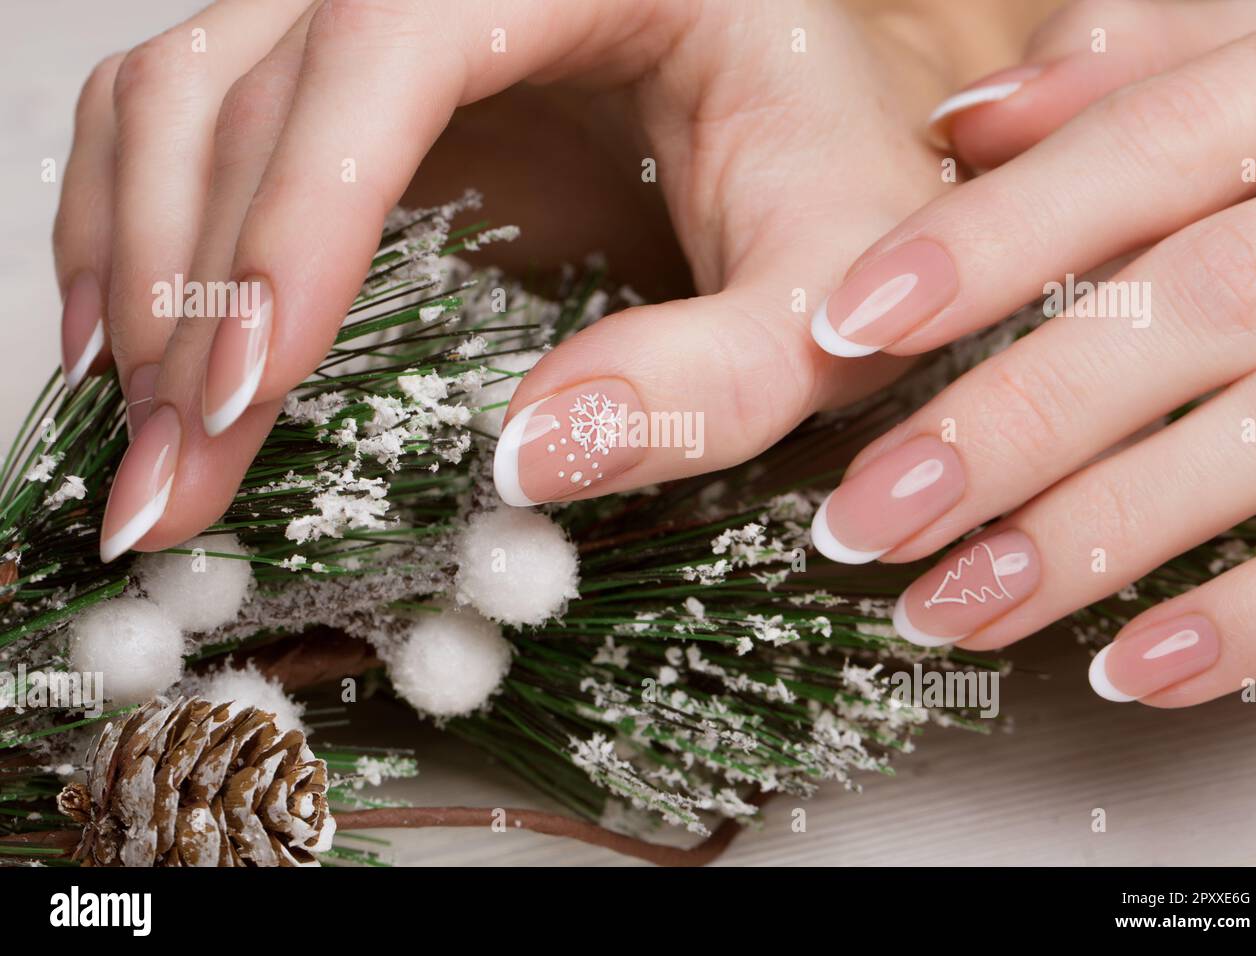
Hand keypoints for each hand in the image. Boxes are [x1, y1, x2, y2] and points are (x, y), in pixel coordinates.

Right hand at [53, 0, 1031, 560]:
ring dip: (137, 264)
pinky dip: (137, 227)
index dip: (302, 210)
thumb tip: (528, 461)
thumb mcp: (828, 294)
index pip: (392, 41)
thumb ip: (718, 377)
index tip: (256, 386)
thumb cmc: (845, 203)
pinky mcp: (359, 84)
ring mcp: (393, 17)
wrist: (830, 159)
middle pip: (255, 76)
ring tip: (146, 432)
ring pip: (185, 88)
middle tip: (175, 477)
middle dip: (193, 291)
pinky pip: (192, 116)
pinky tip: (138, 344)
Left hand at [806, 0, 1255, 706]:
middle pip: (1185, 308)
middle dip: (1006, 424)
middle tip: (869, 516)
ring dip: (1088, 541)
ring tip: (950, 605)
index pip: (1142, 147)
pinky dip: (1248, 623)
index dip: (988, 239)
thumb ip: (1133, 74)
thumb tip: (969, 123)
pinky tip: (1129, 668)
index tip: (851, 325)